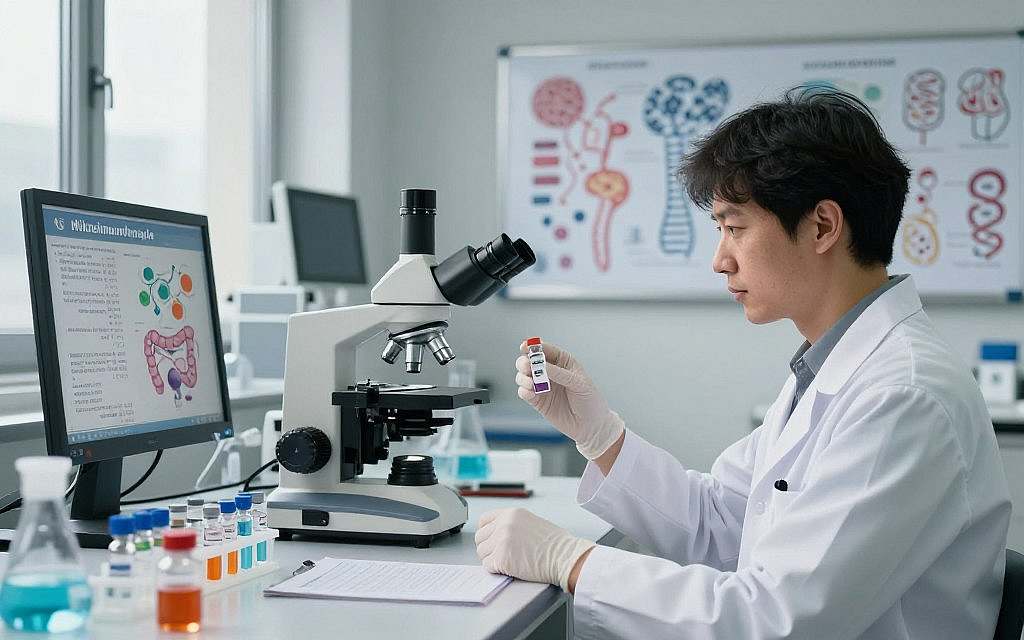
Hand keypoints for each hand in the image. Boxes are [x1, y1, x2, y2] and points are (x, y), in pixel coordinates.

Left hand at [475, 507, 595, 590]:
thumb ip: (512, 524)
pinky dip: (496, 570)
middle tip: (500, 555)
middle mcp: (504, 524)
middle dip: (487, 548)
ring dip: (492, 559)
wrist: (565, 557)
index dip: (486, 532)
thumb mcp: (531, 522)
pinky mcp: (502, 558)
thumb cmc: (555, 544)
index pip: (484, 520)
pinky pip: (488, 566)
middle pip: (480, 538)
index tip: (490, 540)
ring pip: (482, 553)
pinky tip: (509, 568)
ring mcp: (501, 541)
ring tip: (509, 562)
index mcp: (511, 513)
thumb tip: (497, 533)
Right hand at [515, 341, 624, 458]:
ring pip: (523, 376)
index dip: (533, 346)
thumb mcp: (578, 383)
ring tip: (530, 383)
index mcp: (562, 361)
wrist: (591, 426)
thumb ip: (559, 373)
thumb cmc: (590, 400)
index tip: (525, 347)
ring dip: (522, 377)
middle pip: (529, 361)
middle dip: (524, 362)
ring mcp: (542, 386)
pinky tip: (529, 393)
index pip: (545, 349)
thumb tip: (540, 365)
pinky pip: (524, 392)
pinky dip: (523, 391)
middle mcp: (549, 372)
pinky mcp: (537, 401)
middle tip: (527, 367)